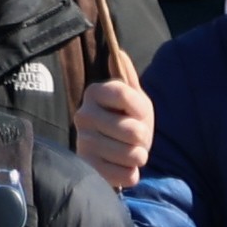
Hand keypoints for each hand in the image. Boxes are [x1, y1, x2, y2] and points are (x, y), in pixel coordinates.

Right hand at [78, 60, 156, 188]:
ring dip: (138, 156)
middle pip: (133, 130)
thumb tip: (119, 52)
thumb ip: (127, 76)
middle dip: (143, 138)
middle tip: (134, 138)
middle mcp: (82, 114)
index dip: (141, 108)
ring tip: (128, 151)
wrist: (112, 152)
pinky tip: (120, 166)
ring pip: (133, 155)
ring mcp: (83, 142)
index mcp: (93, 92)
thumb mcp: (132, 97)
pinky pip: (127, 175)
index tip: (137, 112)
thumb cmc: (127, 119)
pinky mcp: (89, 167)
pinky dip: (131, 173)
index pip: (125, 95)